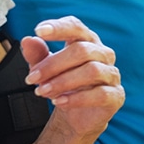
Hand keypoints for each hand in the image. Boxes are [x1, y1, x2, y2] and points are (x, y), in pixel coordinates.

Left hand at [22, 16, 122, 139]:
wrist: (77, 116)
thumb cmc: (64, 85)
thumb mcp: (46, 70)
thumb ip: (37, 55)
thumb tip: (28, 41)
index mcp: (87, 41)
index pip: (76, 27)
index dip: (59, 27)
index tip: (39, 31)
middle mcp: (103, 53)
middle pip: (82, 50)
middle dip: (53, 64)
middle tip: (32, 78)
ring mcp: (112, 74)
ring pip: (92, 71)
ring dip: (63, 81)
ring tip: (42, 91)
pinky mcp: (116, 95)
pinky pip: (100, 94)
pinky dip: (76, 98)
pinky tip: (59, 102)